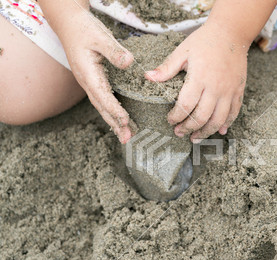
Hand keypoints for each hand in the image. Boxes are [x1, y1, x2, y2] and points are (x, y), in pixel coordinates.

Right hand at [57, 10, 134, 142]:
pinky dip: (112, 112)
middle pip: (102, 107)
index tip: (126, 120)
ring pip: (102, 107)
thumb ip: (114, 50)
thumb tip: (128, 62)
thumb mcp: (100, 36)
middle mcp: (87, 82)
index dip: (114, 109)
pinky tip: (120, 121)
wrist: (70, 25)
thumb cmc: (84, 29)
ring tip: (126, 136)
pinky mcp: (94, 81)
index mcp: (88, 73)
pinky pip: (103, 100)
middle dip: (115, 124)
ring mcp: (89, 83)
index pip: (103, 95)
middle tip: (128, 138)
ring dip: (114, 122)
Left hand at [146, 23, 246, 142]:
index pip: (186, 105)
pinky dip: (226, 124)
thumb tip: (147, 77)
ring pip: (219, 119)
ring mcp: (229, 91)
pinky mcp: (238, 91)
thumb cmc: (205, 41)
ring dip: (206, 132)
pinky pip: (234, 112)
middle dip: (188, 128)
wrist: (232, 32)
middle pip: (202, 116)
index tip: (170, 120)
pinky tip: (219, 131)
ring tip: (195, 137)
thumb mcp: (183, 51)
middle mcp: (216, 87)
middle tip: (179, 133)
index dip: (176, 116)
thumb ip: (167, 68)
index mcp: (200, 78)